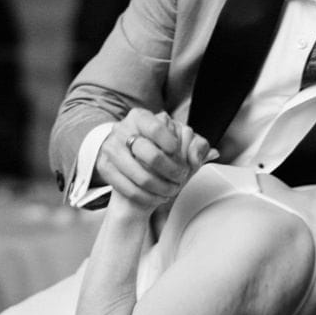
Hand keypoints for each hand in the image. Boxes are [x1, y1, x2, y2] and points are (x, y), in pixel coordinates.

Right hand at [96, 109, 216, 210]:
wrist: (129, 160)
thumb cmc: (159, 149)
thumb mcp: (181, 143)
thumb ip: (198, 145)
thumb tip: (211, 153)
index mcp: (140, 117)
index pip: (156, 127)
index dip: (172, 143)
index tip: (178, 153)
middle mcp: (122, 130)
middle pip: (149, 154)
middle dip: (171, 171)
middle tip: (180, 177)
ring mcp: (110, 149)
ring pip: (140, 175)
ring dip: (160, 188)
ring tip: (171, 191)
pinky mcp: (104, 168)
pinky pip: (127, 188)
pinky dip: (146, 197)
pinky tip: (156, 197)